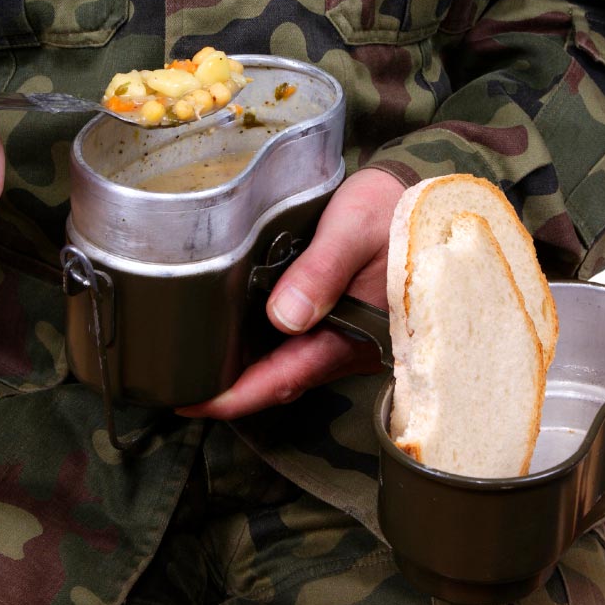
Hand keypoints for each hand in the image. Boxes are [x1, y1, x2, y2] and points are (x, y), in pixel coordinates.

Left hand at [177, 168, 404, 418]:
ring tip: (191, 362)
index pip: (285, 378)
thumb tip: (283, 317)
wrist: (430, 202)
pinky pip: (296, 346)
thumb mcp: (353, 229)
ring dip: (243, 368)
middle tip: (174, 382)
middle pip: (279, 380)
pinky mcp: (341, 322)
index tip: (191, 402)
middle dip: (229, 388)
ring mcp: (346, 338)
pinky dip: (261, 346)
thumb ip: (320, 271)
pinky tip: (228, 333)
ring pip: (285, 365)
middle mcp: (348, 347)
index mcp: (353, 336)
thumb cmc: (393, 211)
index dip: (236, 396)